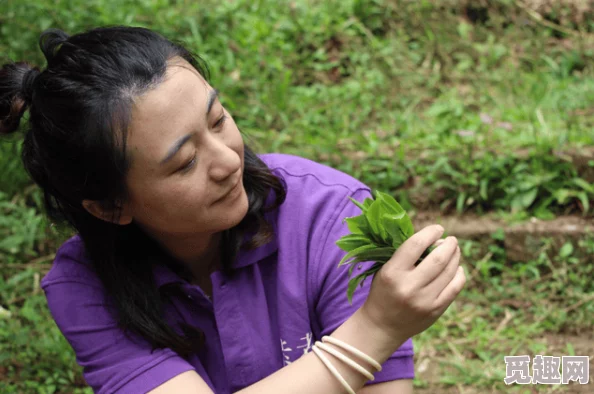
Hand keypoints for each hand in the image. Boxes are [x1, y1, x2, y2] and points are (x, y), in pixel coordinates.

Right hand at [359, 224, 465, 344]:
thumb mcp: (385, 270)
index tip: (438, 228)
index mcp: (392, 272)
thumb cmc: (383, 292)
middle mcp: (409, 286)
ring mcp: (424, 300)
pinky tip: (457, 269)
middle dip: (449, 245)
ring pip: (450, 271)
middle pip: (438, 258)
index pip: (415, 244)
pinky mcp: (435, 310)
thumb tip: (433, 239)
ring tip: (454, 251)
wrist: (382, 326)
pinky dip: (459, 274)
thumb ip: (405, 256)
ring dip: (455, 257)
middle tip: (451, 240)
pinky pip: (455, 287)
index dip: (430, 232)